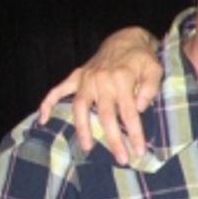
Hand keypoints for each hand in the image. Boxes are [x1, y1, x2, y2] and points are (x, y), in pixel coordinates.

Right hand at [36, 28, 161, 163]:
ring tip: (88, 147)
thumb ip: (150, 88)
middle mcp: (101, 80)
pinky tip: (42, 119)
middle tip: (121, 159)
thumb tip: (139, 107)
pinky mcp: (76, 77)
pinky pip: (58, 90)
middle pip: (105, 116)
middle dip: (113, 139)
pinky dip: (48, 103)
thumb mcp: (155, 69)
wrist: (125, 39)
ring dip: (82, 129)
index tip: (139, 151)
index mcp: (122, 79)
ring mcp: (86, 79)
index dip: (134, 134)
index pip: (129, 113)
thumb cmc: (142, 59)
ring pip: (80, 107)